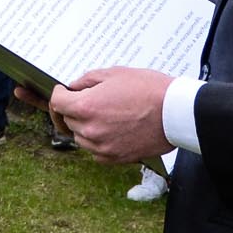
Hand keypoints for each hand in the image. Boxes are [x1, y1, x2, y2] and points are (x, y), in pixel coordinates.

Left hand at [48, 67, 174, 164]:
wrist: (176, 112)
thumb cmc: (148, 89)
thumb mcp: (113, 74)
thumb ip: (86, 81)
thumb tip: (73, 88)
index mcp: (85, 107)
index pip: (56, 102)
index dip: (60, 93)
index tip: (65, 91)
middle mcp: (90, 130)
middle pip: (67, 119)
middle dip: (74, 108)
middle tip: (90, 100)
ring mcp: (101, 147)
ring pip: (80, 137)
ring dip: (85, 126)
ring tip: (105, 114)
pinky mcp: (114, 159)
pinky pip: (95, 151)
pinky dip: (98, 141)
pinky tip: (111, 129)